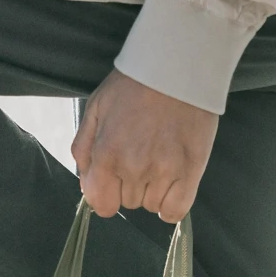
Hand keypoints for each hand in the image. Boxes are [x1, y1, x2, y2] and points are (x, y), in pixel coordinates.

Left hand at [72, 69, 218, 222]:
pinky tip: (172, 183)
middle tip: (140, 154)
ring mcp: (163, 171)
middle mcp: (133, 168)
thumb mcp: (96, 107)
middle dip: (130, 184)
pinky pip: (176, 211)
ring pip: (152, 205)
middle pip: (128, 203)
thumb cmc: (134, 83)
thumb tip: (87, 183)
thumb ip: (84, 149)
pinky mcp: (190, 170)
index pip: (101, 204)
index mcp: (106, 154)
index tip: (114, 181)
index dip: (106, 193)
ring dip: (153, 189)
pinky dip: (172, 203)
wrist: (176, 65)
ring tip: (159, 158)